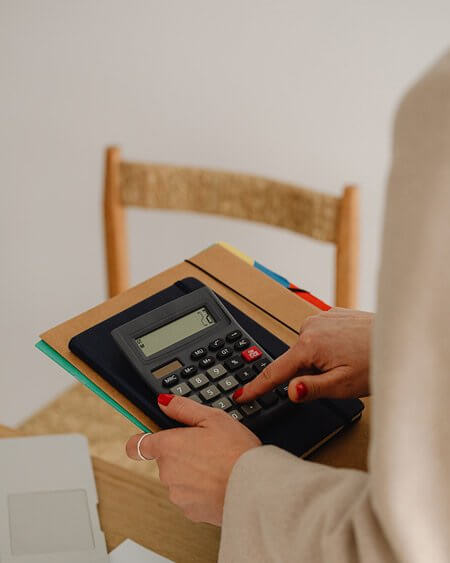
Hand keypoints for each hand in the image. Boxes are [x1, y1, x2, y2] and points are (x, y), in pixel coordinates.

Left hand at [126, 394, 260, 525]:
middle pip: (165, 460)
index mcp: (169, 447)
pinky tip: (220, 483)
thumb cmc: (237, 451)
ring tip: (218, 466)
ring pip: (179, 480)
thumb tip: (164, 402)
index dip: (141, 440)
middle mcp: (168, 472)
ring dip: (192, 473)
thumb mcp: (214, 418)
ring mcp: (178, 494)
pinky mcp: (191, 512)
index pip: (137, 445)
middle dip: (181, 454)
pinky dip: (202, 491)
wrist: (256, 489)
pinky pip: (191, 497)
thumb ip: (183, 408)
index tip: (146, 439)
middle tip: (207, 447)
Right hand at [234, 308, 372, 403]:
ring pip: (307, 348)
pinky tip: (347, 351)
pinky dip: (327, 347)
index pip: (275, 372)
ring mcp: (321, 317)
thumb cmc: (376, 361)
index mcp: (309, 345)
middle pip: (294, 359)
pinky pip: (319, 335)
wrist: (400, 337)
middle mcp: (310, 326)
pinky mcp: (331, 314)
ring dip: (318, 359)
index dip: (257, 387)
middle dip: (307, 372)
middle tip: (335, 377)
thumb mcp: (342, 385)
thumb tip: (289, 392)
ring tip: (346, 363)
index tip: (241, 395)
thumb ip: (311, 389)